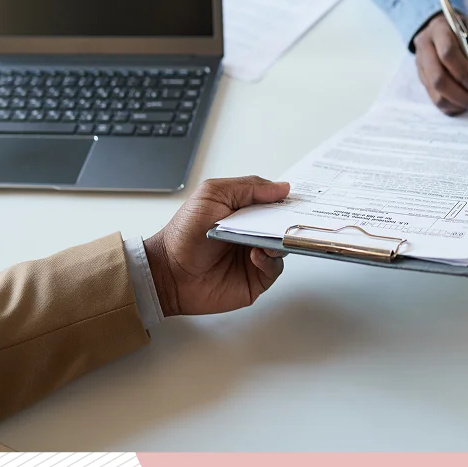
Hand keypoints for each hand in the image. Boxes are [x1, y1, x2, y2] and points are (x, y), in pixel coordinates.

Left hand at [143, 176, 290, 316]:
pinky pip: (274, 268)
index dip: (287, 199)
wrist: (168, 271)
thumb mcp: (212, 195)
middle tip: (294, 217)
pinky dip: (269, 260)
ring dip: (279, 241)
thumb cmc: (184, 233)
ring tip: (269, 238)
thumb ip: (248, 187)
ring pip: (283, 247)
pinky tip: (255, 255)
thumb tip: (281, 188)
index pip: (274, 202)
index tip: (299, 197)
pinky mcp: (255, 278)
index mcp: (245, 211)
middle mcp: (253, 232)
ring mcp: (256, 256)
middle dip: (289, 220)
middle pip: (283, 225)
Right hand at [413, 12, 467, 115]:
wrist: (445, 30)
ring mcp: (421, 65)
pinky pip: (436, 100)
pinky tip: (465, 103)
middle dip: (461, 94)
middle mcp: (424, 48)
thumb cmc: (465, 31)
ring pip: (435, 93)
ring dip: (457, 102)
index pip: (448, 55)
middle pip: (438, 78)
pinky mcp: (423, 79)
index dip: (465, 75)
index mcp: (438, 30)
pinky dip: (453, 106)